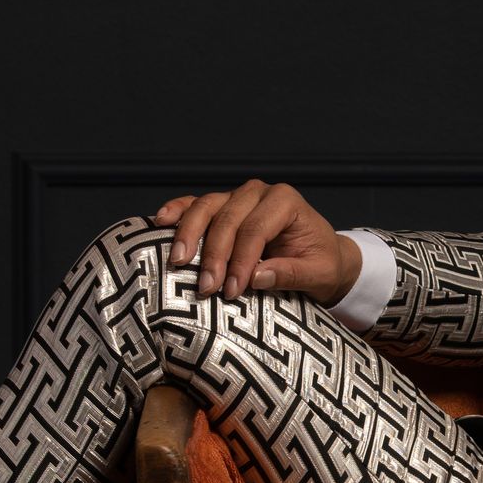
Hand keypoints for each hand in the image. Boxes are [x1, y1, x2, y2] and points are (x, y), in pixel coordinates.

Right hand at [153, 180, 358, 306]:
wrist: (321, 255)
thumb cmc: (321, 264)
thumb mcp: (318, 274)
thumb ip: (291, 274)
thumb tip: (256, 277)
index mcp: (286, 202)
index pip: (255, 229)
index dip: (240, 260)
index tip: (232, 291)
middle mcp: (259, 192)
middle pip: (227, 218)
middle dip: (214, 254)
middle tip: (205, 286)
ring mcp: (238, 196)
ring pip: (206, 207)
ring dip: (189, 234)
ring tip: (177, 260)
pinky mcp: (222, 206)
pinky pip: (195, 204)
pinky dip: (178, 211)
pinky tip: (161, 221)